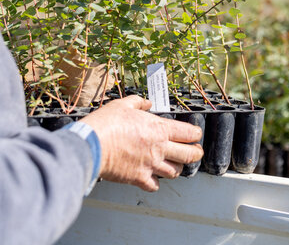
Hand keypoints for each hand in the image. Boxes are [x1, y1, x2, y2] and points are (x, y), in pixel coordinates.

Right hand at [81, 95, 202, 191]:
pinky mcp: (139, 178)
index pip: (189, 133)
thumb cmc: (106, 124)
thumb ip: (138, 103)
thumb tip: (146, 102)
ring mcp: (150, 165)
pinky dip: (156, 183)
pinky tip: (153, 177)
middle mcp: (159, 148)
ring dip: (177, 167)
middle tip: (196, 151)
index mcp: (159, 129)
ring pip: (175, 172)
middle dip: (196, 153)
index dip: (196, 134)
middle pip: (189, 155)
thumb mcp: (123, 105)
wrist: (92, 145)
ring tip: (174, 164)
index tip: (195, 134)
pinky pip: (155, 185)